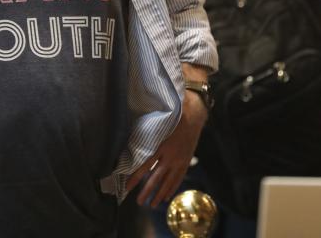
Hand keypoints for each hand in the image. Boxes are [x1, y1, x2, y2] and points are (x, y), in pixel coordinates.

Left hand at [126, 91, 207, 207]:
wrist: (193, 116)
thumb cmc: (171, 117)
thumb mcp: (156, 125)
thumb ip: (145, 137)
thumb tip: (130, 145)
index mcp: (160, 145)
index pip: (145, 165)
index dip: (135, 177)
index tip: (127, 187)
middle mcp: (169, 156)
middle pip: (155, 178)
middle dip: (146, 191)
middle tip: (138, 202)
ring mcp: (179, 160)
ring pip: (167, 182)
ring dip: (159, 194)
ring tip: (151, 205)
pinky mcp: (186, 162)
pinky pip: (178, 179)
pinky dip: (172, 188)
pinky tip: (166, 197)